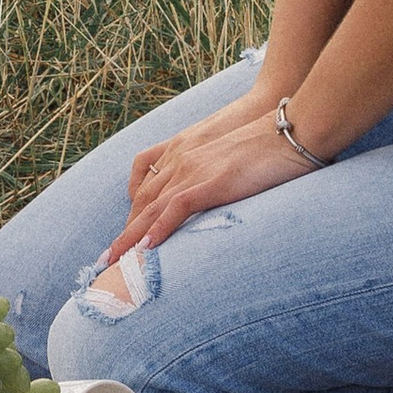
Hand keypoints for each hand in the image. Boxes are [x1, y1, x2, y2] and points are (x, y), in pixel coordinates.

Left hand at [103, 98, 306, 259]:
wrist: (286, 129)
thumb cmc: (263, 142)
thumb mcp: (225, 153)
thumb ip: (209, 169)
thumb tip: (207, 193)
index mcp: (182, 150)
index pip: (146, 186)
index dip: (132, 214)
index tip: (123, 239)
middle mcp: (180, 159)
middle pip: (141, 200)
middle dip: (123, 233)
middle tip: (107, 260)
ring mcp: (193, 170)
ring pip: (151, 208)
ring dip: (130, 238)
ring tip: (113, 263)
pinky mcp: (211, 182)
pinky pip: (176, 208)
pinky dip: (158, 229)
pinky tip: (147, 248)